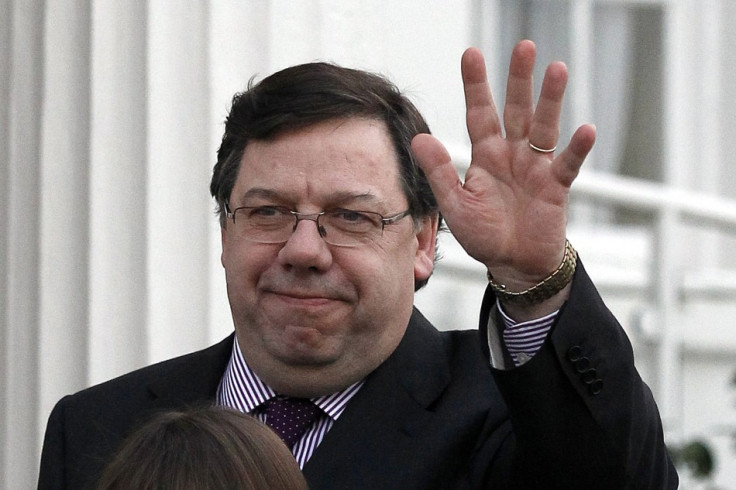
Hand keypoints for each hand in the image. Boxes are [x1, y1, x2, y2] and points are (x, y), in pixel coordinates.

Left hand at [412, 40, 594, 302]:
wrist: (513, 264)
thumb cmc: (483, 235)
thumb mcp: (455, 205)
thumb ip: (439, 172)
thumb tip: (418, 139)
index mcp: (485, 156)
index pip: (479, 113)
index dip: (476, 85)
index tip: (471, 54)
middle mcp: (511, 154)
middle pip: (516, 110)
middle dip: (518, 80)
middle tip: (524, 46)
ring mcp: (536, 167)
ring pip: (544, 127)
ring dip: (550, 100)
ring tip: (556, 69)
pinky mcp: (556, 187)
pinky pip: (567, 164)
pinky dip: (576, 149)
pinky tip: (584, 130)